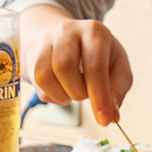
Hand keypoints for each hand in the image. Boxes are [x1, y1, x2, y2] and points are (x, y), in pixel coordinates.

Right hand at [20, 4, 132, 125]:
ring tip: (74, 91)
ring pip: (45, 77)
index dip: (99, 97)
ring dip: (63, 95)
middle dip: (78, 93)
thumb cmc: (100, 56)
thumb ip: (117, 91)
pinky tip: (63, 89)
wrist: (72, 39)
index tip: (104, 120)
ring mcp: (46, 41)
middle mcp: (67, 31)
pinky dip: (53, 96)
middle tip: (86, 95)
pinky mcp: (33, 55)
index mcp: (94, 32)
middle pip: (64, 68)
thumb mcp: (118, 68)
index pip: (94, 67)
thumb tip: (112, 116)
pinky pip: (37, 85)